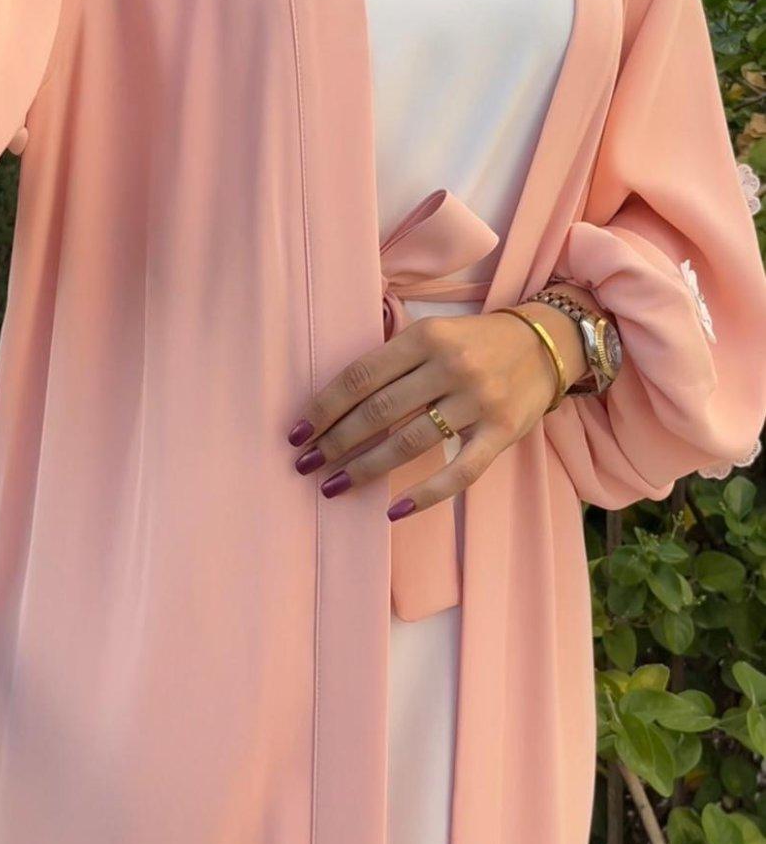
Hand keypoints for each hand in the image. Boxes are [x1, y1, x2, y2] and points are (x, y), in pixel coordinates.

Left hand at [287, 300, 589, 517]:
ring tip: (334, 485)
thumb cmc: (475, 342)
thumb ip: (392, 361)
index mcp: (426, 337)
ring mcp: (479, 402)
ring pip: (410, 443)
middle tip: (305, 464)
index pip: (361, 377)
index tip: (296, 433)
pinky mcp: (502, 433)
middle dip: (335, 442)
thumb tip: (334, 403)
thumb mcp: (433, 333)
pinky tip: (393, 510)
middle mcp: (451, 367)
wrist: (546, 342)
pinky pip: (460, 472)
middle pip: (379, 411)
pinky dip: (426, 495)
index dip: (323, 408)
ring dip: (365, 469)